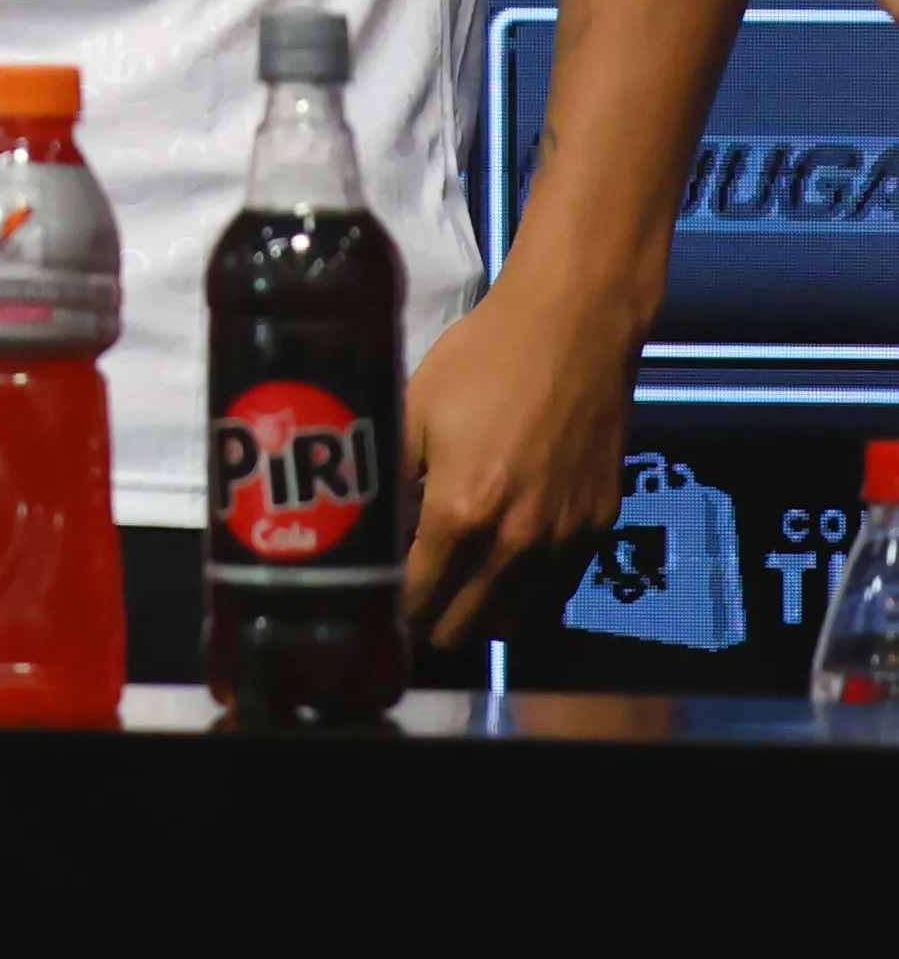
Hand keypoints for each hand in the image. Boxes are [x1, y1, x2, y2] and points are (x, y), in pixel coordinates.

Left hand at [401, 274, 639, 644]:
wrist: (575, 331)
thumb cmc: (482, 362)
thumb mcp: (411, 410)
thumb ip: (386, 477)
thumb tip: (358, 525)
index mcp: (464, 514)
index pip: (420, 600)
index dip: (389, 608)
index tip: (369, 600)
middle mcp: (520, 544)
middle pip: (466, 627)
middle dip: (428, 619)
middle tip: (403, 592)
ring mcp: (566, 542)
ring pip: (514, 621)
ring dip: (475, 613)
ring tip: (447, 583)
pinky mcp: (599, 530)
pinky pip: (553, 592)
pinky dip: (520, 595)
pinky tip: (495, 565)